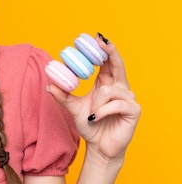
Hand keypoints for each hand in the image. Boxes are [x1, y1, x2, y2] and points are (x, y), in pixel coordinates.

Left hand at [47, 35, 140, 161]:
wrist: (100, 147)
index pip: (107, 62)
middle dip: (110, 51)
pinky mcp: (134, 110)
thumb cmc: (90, 125)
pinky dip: (101, 111)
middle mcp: (120, 88)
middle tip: (100, 40)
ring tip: (92, 115)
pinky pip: (114, 104)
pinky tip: (96, 118)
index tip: (96, 36)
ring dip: (95, 103)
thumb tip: (48, 84)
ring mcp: (129, 98)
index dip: (104, 48)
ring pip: (107, 90)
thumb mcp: (73, 108)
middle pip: (118, 64)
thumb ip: (62, 96)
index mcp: (107, 83)